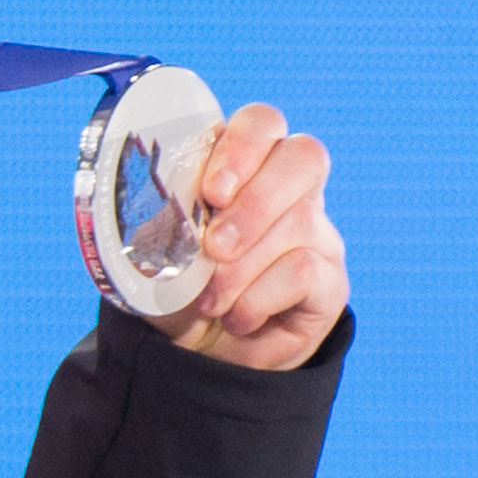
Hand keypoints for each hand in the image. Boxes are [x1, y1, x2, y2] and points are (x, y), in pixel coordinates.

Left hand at [163, 104, 346, 370]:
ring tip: (208, 300)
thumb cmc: (174, 286)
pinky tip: (235, 315)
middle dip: (256, 202)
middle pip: (304, 157)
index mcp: (243, 166)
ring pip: (300, 222)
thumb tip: (148, 202)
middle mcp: (289, 190)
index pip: (263, 123)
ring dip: (241, 268)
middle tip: (215, 247)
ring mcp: (316, 233)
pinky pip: (304, 271)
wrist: (196, 353)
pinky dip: (257, 298)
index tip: (211, 192)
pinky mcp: (329, 281)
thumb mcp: (154, 246)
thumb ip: (157, 215)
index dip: (242, 147)